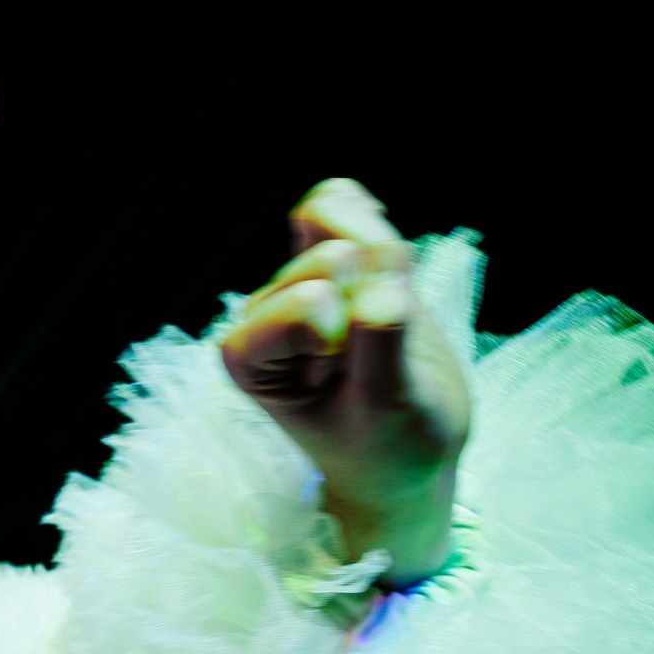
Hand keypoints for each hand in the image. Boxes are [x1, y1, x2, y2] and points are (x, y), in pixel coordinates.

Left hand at [219, 179, 470, 583]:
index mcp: (246, 357)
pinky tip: (388, 268)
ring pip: (341, 223)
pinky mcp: (331, 262)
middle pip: (330, 259)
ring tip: (389, 325)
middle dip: (377, 299)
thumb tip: (383, 285)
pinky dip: (372, 219)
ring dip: (387, 265)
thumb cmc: (387, 443)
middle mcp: (259, 313)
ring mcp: (294, 282)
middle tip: (377, 359)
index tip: (352, 385)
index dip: (351, 338)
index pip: (307, 307)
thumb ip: (381, 342)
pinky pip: (341, 201)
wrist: (407, 452)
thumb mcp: (390, 406)